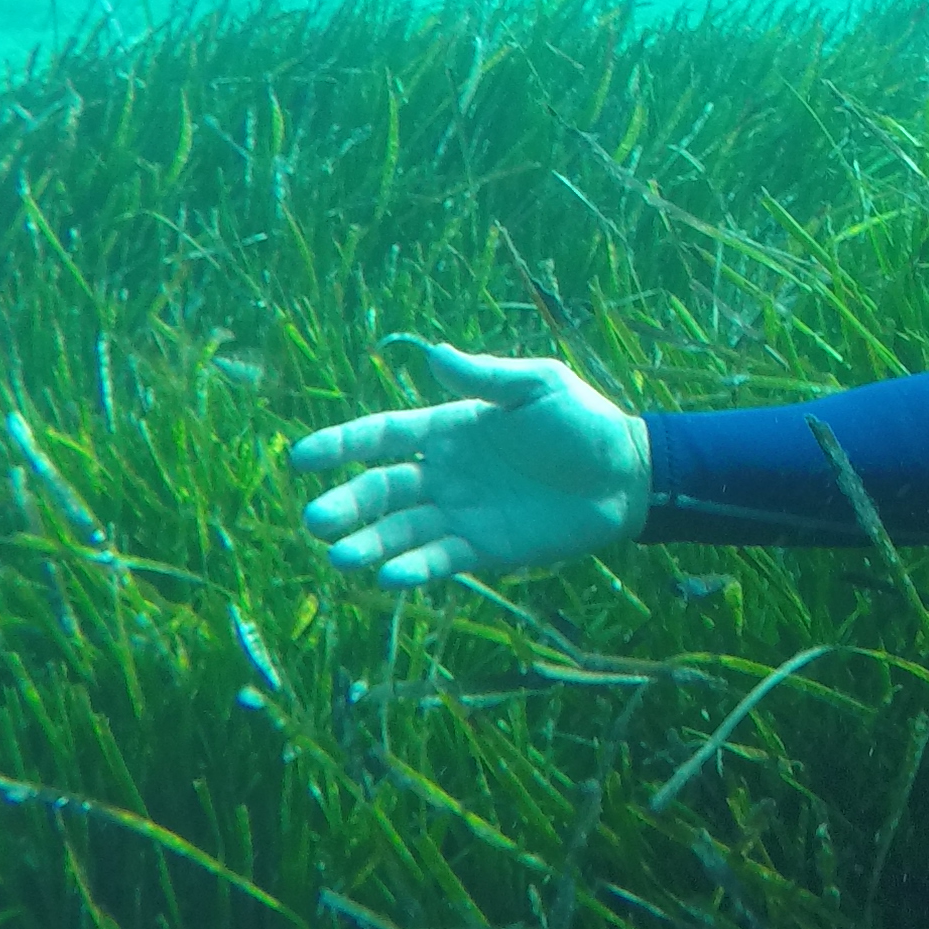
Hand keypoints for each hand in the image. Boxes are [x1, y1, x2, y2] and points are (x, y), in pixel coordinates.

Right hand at [289, 341, 650, 587]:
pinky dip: (414, 567)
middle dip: (347, 504)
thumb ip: (484, 377)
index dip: (342, 444)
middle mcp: (444, 473)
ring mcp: (461, 513)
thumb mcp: (538, 385)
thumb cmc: (583, 421)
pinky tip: (390, 576)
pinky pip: (440, 558)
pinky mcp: (484, 548)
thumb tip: (430, 353)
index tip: (300, 458)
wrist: (627, 473)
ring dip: (370, 543)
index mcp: (450, 428)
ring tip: (341, 557)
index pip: (383, 435)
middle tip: (316, 521)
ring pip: (401, 530)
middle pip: (382, 489)